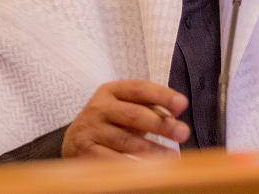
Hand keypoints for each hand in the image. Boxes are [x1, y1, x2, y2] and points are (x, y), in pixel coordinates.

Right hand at [62, 80, 189, 158]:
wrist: (74, 141)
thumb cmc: (112, 122)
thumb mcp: (127, 108)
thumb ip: (150, 108)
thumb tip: (174, 118)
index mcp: (112, 90)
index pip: (140, 89)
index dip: (162, 95)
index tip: (183, 104)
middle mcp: (98, 107)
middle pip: (134, 115)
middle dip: (161, 125)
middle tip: (183, 133)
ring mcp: (90, 129)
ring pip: (125, 141)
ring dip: (152, 150)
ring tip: (172, 157)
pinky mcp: (84, 151)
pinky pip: (111, 160)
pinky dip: (131, 165)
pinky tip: (148, 170)